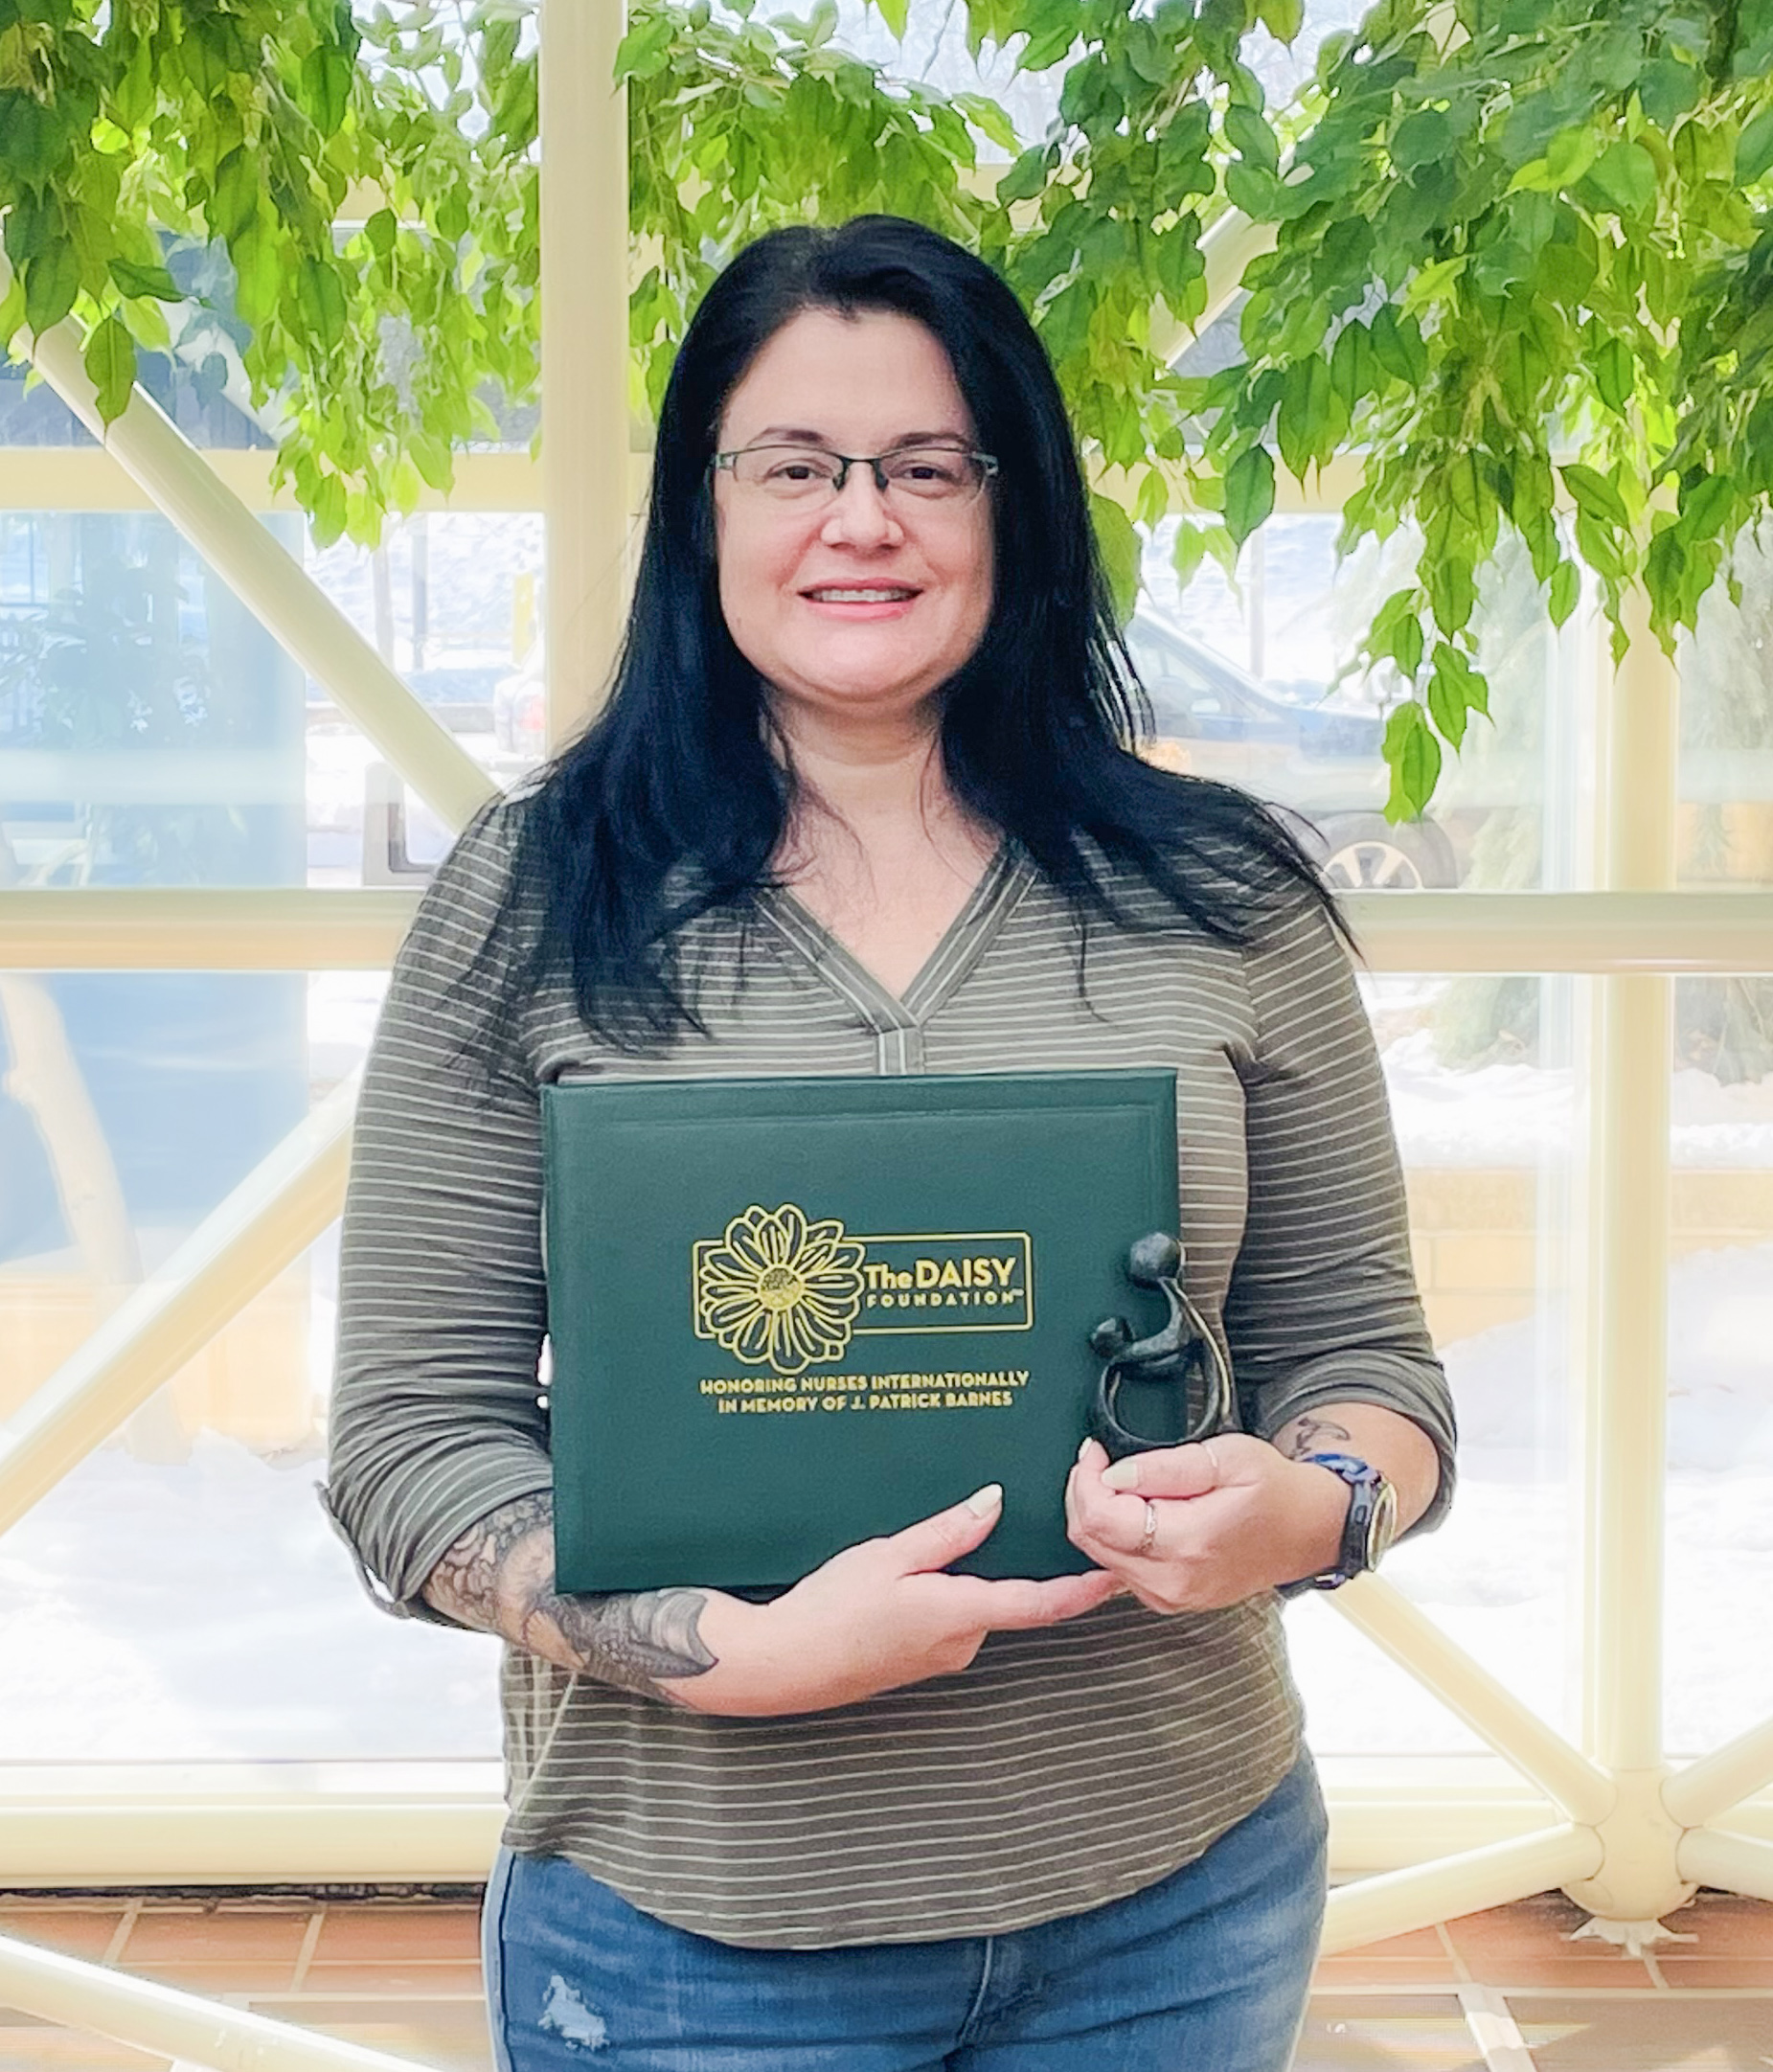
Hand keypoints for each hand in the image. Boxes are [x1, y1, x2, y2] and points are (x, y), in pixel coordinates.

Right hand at [664, 1485, 1118, 1715]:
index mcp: (960, 1613)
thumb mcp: (888, 1555)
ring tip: (933, 1547)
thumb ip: (947, 1532)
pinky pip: (951, 1619)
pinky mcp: (921, 1659)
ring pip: (975, 1606)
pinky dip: (947, 1595)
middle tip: (1007, 1523)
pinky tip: (911, 1577)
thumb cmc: (831, 1608)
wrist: (785, 1664)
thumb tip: (993, 1503)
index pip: (1041, 1603)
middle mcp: (961, 1643)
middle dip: (1009, 1565)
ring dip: (969, 1579)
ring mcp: (941, 1656)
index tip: (1120, 1571)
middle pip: (1009, 1598)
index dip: (1086, 1590)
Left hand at [1064, 1436, 1346, 1614]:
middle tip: (1103, 1462)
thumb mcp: (1227, 1457)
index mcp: (1188, 1544)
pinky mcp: (1169, 1598)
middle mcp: (1174, 1581)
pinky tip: (1135, 1511)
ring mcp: (1171, 1596)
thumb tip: (1115, 1474)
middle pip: (1091, 1539)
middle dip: (1085, 1494)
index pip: (1101, 1519)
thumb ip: (1167, 1466)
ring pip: (1098, 1555)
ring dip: (1098, 1514)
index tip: (1096, 1452)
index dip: (1087, 1479)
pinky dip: (1114, 1536)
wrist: (1308, 1529)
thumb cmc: (1275, 1491)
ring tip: (1124, 1483)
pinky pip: (1118, 1567)